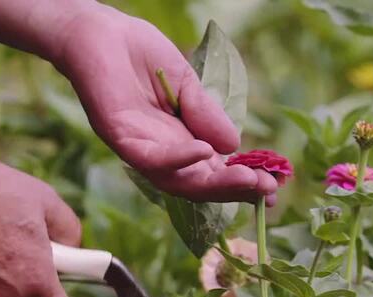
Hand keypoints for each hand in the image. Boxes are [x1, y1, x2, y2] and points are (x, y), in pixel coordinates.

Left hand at [51, 6, 278, 202]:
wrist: (97, 31)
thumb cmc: (138, 53)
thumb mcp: (186, 84)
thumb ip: (207, 114)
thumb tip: (234, 147)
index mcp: (179, 140)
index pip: (214, 171)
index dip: (243, 181)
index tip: (275, 186)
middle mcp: (160, 152)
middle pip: (199, 185)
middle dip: (234, 189)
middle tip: (267, 190)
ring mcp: (138, 148)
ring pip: (178, 180)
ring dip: (213, 183)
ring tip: (246, 179)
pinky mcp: (118, 137)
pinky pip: (150, 159)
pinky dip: (178, 159)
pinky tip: (204, 152)